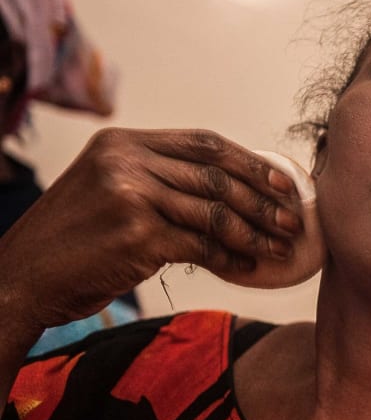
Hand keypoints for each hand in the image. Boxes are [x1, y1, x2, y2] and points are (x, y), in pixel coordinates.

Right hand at [0, 127, 302, 337]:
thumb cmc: (75, 241)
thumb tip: (231, 189)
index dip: (250, 161)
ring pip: (215, 212)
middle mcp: (126, 162)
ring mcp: (130, 196)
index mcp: (122, 143)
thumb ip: (158, 179)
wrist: (25, 276)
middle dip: (263, 199)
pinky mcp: (136, 235)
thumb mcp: (108, 190)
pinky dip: (231, 258)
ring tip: (281, 247)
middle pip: (216, 176)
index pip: (204, 143)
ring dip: (256, 233)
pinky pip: (201, 246)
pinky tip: (249, 267)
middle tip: (294, 219)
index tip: (283, 182)